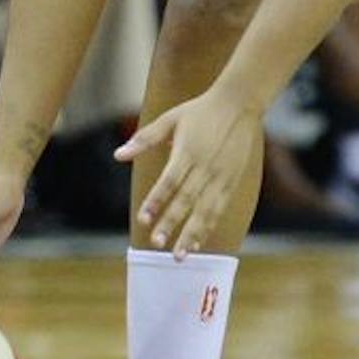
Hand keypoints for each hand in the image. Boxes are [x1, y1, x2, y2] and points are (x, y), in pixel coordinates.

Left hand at [116, 89, 260, 255]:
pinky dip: (208, 226)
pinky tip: (197, 242)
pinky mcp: (231, 181)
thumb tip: (118, 155)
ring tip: (179, 255)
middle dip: (171, 223)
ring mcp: (220, 176)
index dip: (156, 201)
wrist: (240, 103)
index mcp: (187, 151)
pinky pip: (218, 208)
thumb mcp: (170, 119)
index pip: (169, 181)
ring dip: (192, 234)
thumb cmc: (201, 110)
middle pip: (186, 200)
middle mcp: (205, 166)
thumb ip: (144, 139)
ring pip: (205, 210)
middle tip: (156, 243)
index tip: (143, 219)